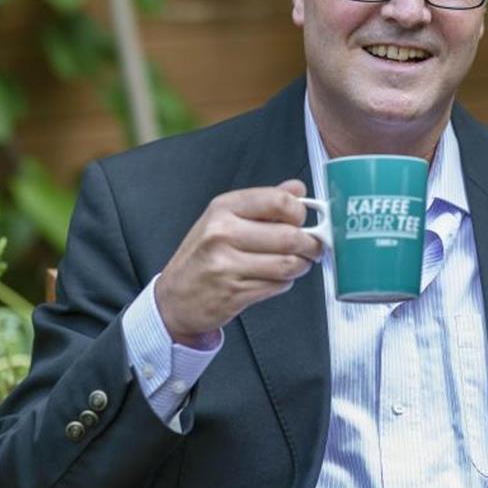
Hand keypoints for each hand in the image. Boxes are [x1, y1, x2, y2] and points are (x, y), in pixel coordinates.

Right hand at [153, 179, 322, 346]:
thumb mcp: (225, 219)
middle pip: (289, 236)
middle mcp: (222, 233)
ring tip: (296, 263)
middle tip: (312, 246)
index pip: (278, 201)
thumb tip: (297, 189)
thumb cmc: (202, 256)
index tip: (303, 219)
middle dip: (310, 244)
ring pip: (288, 264)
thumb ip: (263, 203)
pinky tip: (274, 278)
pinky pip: (278, 285)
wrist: (175, 297)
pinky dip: (284, 283)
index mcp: (223, 209)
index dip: (299, 212)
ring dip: (301, 265)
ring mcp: (227, 265)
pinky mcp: (234, 293)